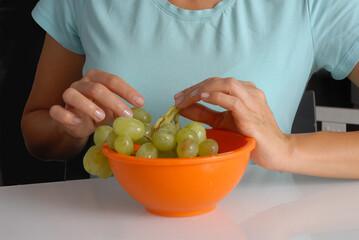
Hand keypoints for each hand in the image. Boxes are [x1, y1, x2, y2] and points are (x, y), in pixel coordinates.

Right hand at [49, 70, 144, 138]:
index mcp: (96, 78)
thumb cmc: (98, 111)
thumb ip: (123, 109)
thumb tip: (141, 115)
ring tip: (102, 117)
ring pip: (73, 95)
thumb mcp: (113, 110)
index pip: (112, 80)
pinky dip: (67, 116)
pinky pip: (57, 111)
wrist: (78, 124)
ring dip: (88, 106)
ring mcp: (68, 96)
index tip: (141, 102)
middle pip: (96, 88)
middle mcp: (81, 84)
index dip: (127, 91)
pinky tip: (79, 122)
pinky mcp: (59, 111)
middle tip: (127, 115)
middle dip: (114, 101)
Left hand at [174, 77, 289, 170]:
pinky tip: (203, 98)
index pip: (216, 83)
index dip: (195, 87)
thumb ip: (204, 114)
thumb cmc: (251, 136)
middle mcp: (249, 92)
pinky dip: (217, 97)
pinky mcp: (252, 115)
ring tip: (188, 98)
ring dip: (204, 89)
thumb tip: (183, 108)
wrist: (276, 151)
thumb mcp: (222, 122)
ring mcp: (253, 102)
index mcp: (244, 91)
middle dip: (196, 88)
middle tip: (178, 98)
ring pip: (227, 85)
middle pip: (219, 81)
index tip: (179, 97)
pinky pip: (233, 101)